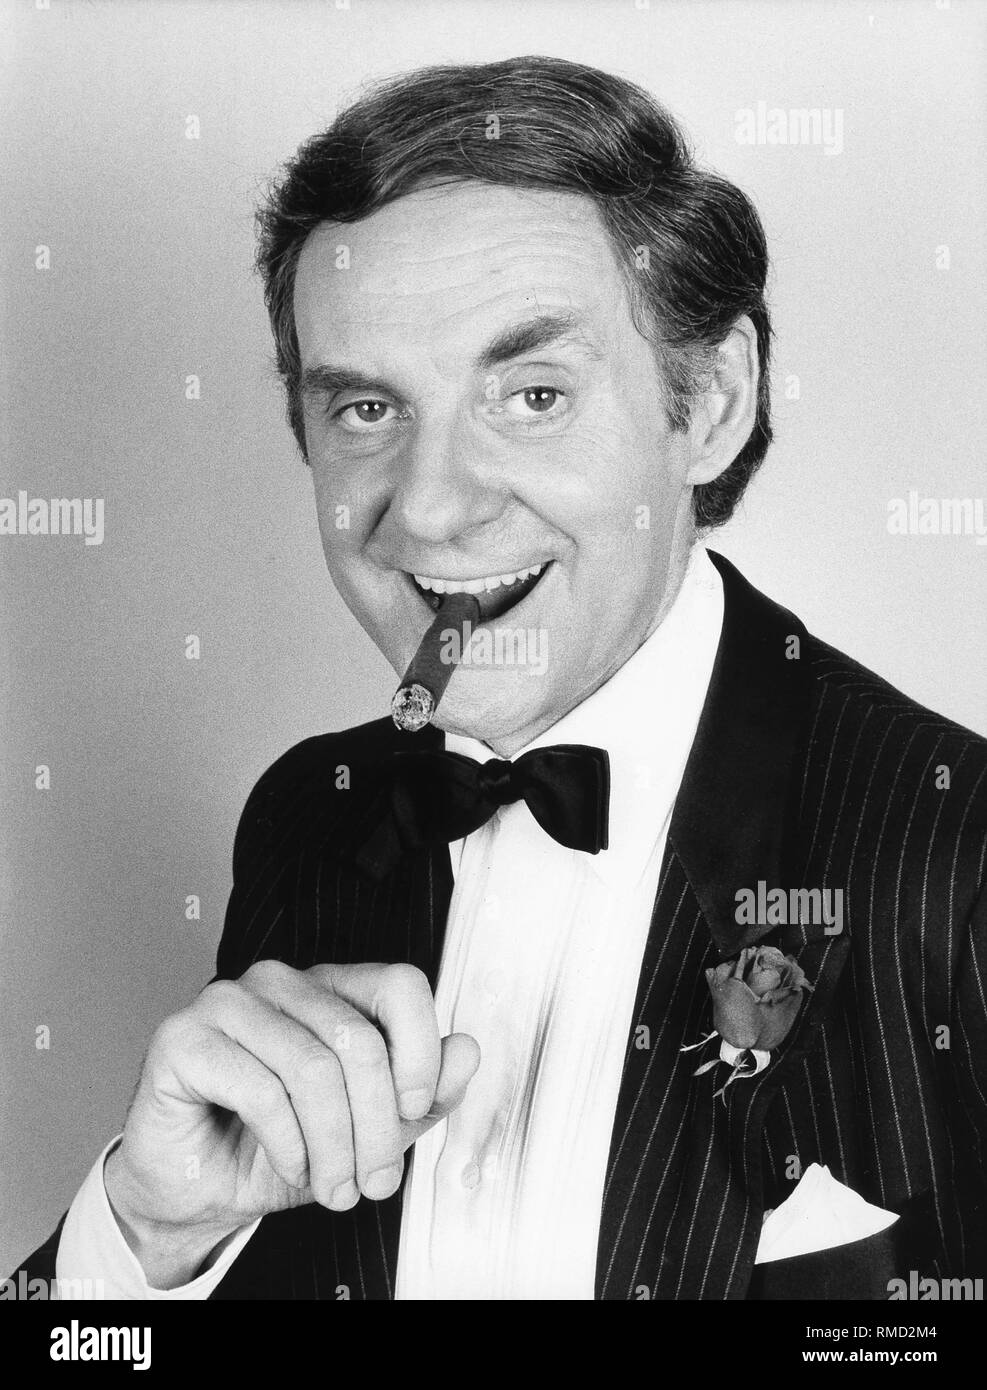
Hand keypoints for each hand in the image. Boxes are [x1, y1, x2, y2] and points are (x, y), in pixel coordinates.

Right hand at [103, 961, 478, 1286]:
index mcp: (329, 986)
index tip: (415, 1110)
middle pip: (358, 1038)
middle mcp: (280, 981)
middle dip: (377, 1127)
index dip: (420, 1050)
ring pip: (313, 1068)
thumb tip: (467, 1050)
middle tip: (374, 1182)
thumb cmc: (278, 1150)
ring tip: (335, 1186)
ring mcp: (227, 1001)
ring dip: (334, 1146)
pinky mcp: (184, 1039)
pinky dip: (288, 1145)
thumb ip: (420, 1093)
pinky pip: (261, 1090)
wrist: (197, 1191)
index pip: (400, 984)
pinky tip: (291, 1166)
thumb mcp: (366, 1131)